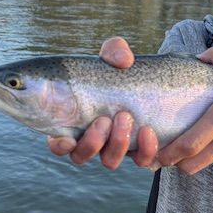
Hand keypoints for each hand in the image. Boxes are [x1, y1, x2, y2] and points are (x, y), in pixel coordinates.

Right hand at [48, 37, 158, 168]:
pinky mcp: (141, 151)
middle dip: (92, 142)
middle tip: (105, 119)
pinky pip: (142, 160)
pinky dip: (144, 149)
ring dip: (116, 144)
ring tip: (126, 118)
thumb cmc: (122, 71)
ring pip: (109, 161)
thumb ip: (114, 51)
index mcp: (76, 122)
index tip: (67, 139)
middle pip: (82, 156)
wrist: (153, 83)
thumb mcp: (116, 56)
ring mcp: (116, 148)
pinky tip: (148, 132)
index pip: (59, 143)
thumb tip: (123, 62)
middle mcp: (94, 140)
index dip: (60, 146)